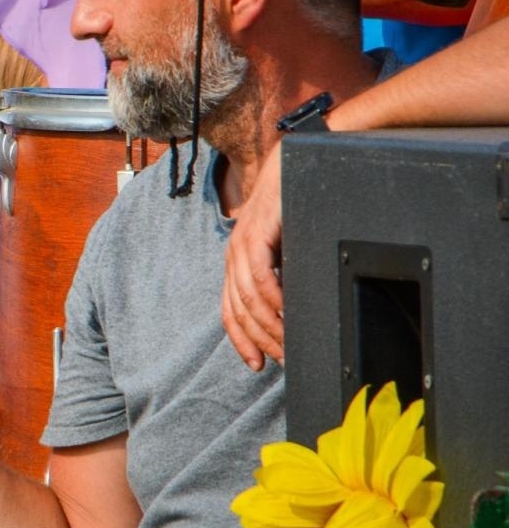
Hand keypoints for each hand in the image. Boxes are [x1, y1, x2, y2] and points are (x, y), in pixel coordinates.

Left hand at [223, 143, 285, 369]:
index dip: (242, 341)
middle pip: (239, 311)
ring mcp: (241, 243)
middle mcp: (233, 255)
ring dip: (270, 327)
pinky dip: (273, 299)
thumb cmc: (294, 204)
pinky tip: (287, 313)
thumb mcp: (286, 248)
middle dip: (260, 341)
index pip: (231, 311)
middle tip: (283, 360)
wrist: (295, 162)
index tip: (257, 365)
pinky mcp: (256, 232)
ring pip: (249, 299)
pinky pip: (259, 275)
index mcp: (238, 261)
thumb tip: (294, 313)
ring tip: (289, 344)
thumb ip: (283, 276)